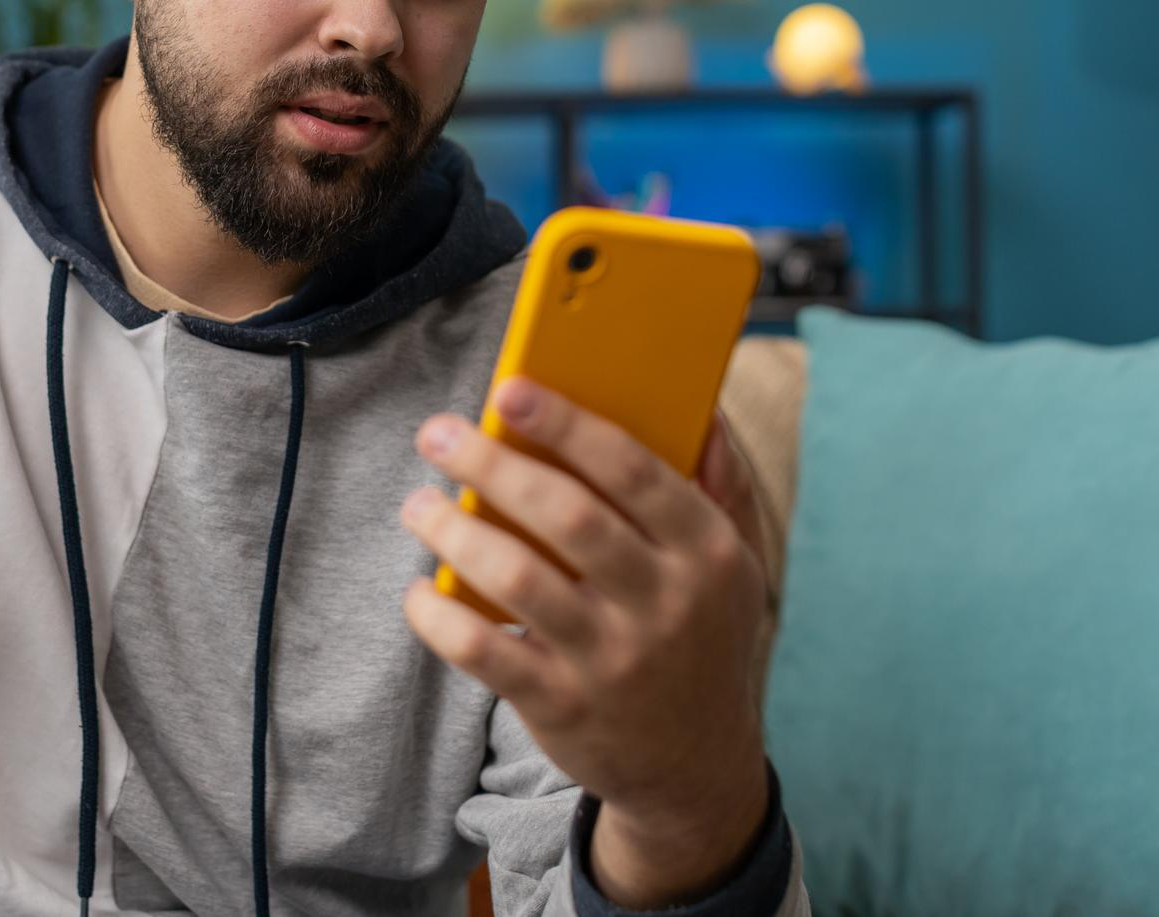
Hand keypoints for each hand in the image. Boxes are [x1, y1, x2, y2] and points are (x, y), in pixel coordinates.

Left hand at [399, 377, 771, 904]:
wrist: (696, 769)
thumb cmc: (702, 637)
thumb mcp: (739, 563)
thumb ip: (723, 483)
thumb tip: (701, 404)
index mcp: (706, 552)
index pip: (634, 470)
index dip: (567, 425)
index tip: (508, 390)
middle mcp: (664, 603)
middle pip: (567, 516)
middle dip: (492, 465)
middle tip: (437, 432)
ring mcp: (612, 660)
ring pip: (519, 579)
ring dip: (456, 533)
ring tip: (419, 503)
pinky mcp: (563, 707)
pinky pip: (488, 654)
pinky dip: (442, 619)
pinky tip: (419, 591)